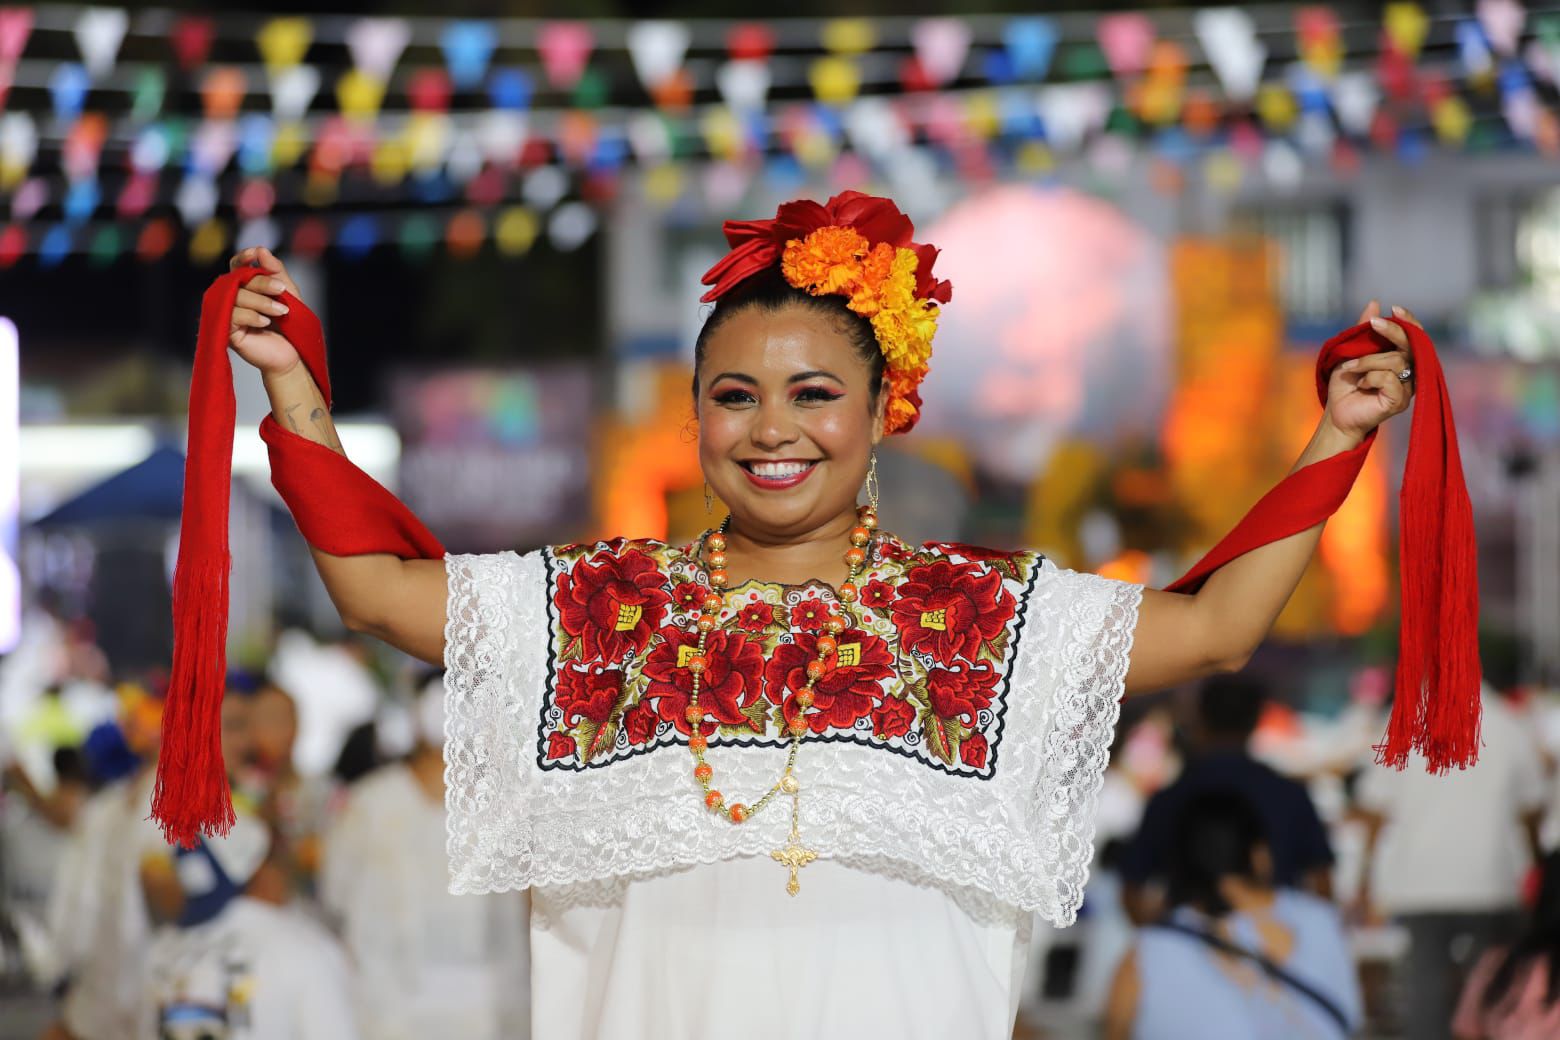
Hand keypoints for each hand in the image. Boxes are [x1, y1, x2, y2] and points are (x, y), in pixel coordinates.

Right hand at [227, 246, 301, 376]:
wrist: (293, 354)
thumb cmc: (289, 325)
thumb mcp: (287, 292)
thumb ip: (275, 270)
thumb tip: (261, 249)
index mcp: (245, 287)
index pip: (236, 266)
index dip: (243, 257)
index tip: (254, 254)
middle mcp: (232, 298)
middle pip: (238, 279)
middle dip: (262, 282)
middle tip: (281, 291)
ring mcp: (227, 314)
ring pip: (236, 296)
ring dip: (261, 301)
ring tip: (281, 312)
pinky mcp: (226, 331)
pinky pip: (232, 315)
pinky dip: (251, 316)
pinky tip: (265, 322)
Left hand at [1323, 300, 1417, 440]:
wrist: (1336, 414)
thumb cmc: (1345, 384)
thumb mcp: (1351, 351)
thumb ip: (1364, 330)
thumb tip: (1375, 303)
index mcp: (1402, 359)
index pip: (1415, 336)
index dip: (1409, 321)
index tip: (1394, 308)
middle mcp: (1410, 372)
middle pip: (1411, 345)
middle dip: (1392, 331)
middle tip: (1372, 325)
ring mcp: (1408, 387)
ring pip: (1396, 360)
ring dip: (1368, 360)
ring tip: (1351, 368)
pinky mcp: (1400, 401)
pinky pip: (1389, 378)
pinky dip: (1370, 377)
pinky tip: (1360, 384)